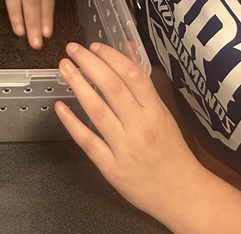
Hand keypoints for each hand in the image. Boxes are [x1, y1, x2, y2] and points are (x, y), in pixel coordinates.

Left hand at [55, 43, 203, 218]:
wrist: (180, 195)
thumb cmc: (172, 151)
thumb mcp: (162, 113)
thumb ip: (142, 83)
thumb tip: (126, 49)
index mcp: (155, 112)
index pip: (132, 75)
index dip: (111, 56)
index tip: (94, 45)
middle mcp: (140, 127)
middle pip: (112, 88)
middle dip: (89, 64)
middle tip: (72, 49)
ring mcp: (124, 148)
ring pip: (97, 111)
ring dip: (77, 85)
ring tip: (64, 67)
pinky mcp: (111, 168)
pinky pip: (88, 141)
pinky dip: (71, 123)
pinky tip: (60, 107)